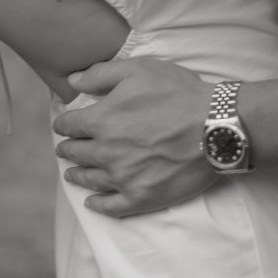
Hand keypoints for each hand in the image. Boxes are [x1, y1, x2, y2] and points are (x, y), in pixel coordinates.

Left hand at [51, 54, 216, 217]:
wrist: (214, 126)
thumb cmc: (178, 93)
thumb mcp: (137, 70)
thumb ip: (99, 74)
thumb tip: (70, 80)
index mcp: (101, 120)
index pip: (70, 125)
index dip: (64, 124)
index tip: (62, 125)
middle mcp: (106, 151)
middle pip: (77, 153)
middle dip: (68, 150)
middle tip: (64, 150)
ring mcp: (124, 177)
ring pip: (90, 179)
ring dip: (77, 176)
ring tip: (71, 175)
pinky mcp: (142, 197)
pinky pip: (112, 207)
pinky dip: (98, 205)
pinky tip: (92, 203)